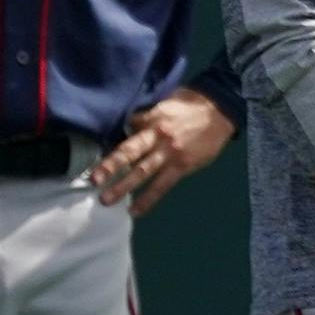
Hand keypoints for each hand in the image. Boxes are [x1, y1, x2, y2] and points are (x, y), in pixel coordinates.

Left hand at [92, 88, 235, 216]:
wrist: (222, 110)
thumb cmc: (191, 105)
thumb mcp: (165, 104)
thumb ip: (147, 117)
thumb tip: (129, 128)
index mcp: (153, 120)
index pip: (127, 133)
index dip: (111, 144)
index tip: (95, 156)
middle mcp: (159, 137)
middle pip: (130, 153)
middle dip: (110, 167)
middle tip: (93, 181)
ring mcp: (171, 153)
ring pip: (143, 172)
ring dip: (123, 186)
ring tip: (106, 200)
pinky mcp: (183, 166)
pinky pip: (163, 185)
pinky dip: (148, 199)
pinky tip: (135, 210)